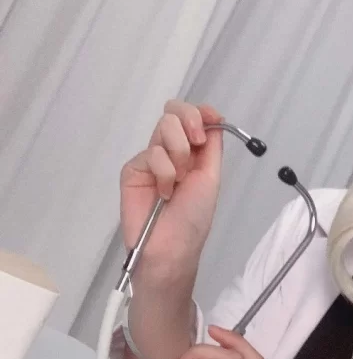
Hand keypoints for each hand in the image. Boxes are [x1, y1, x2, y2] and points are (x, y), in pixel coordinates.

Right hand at [120, 100, 224, 282]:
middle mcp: (170, 151)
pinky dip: (164, 173)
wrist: (171, 246)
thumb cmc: (194, 217)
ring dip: (179, 154)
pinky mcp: (133, 168)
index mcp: (193, 153)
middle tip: (196, 145)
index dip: (200, 112)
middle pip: (175, 113)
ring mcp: (151, 158)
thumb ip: (211, 146)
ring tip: (178, 183)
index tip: (210, 119)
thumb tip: (214, 116)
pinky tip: (163, 194)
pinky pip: (151, 153)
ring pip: (164, 127)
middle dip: (190, 124)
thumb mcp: (211, 177)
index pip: (193, 117)